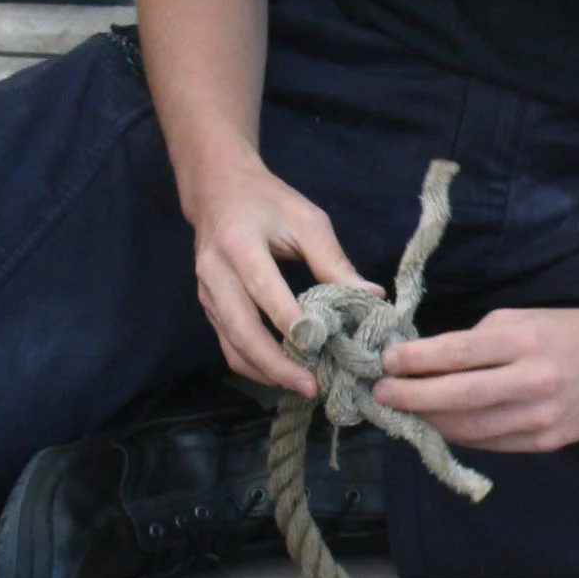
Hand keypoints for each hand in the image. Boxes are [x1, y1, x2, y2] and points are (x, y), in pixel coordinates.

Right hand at [182, 151, 359, 395]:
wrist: (218, 190)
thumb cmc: (268, 202)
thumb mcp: (306, 220)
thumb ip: (334, 262)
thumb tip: (371, 298)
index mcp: (239, 243)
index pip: (264, 289)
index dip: (290, 322)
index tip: (320, 348)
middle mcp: (215, 272)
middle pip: (241, 328)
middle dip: (276, 363)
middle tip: (310, 386)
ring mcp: (207, 293)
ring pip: (231, 345)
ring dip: (265, 372)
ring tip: (302, 387)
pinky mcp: (208, 308)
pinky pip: (228, 346)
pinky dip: (254, 366)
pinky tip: (282, 375)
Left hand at [376, 299, 578, 453]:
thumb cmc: (566, 331)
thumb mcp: (522, 319)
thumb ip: (477, 340)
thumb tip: (426, 360)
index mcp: (525, 342)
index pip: (457, 354)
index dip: (416, 360)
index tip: (387, 361)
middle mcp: (533, 381)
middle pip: (458, 397)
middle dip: (411, 397)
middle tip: (381, 393)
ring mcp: (541, 417)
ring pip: (470, 428)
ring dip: (430, 421)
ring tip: (404, 411)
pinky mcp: (546, 442)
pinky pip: (491, 443)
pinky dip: (460, 434)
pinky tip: (441, 424)